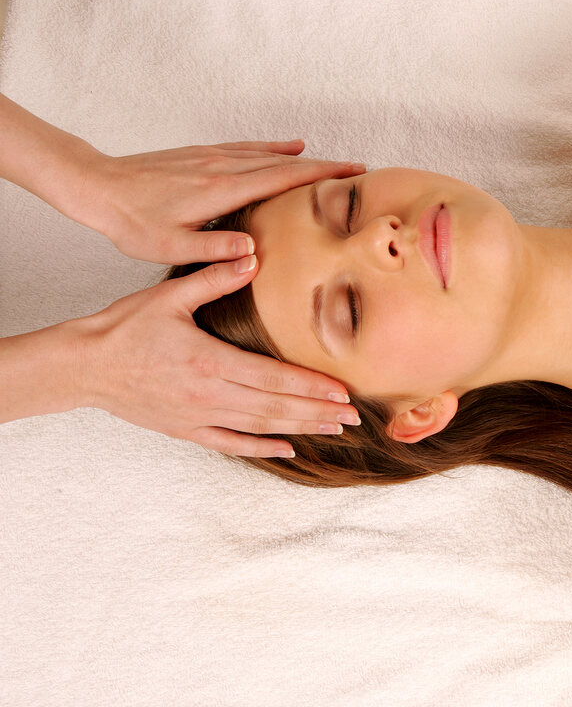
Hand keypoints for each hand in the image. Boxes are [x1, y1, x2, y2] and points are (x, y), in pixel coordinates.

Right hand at [71, 254, 360, 456]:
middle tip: (355, 415)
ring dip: (300, 429)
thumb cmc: (122, 328)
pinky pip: (229, 444)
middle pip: (275, 407)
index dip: (311, 386)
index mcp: (209, 361)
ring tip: (335, 429)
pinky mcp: (185, 429)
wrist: (81, 366)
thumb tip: (251, 257)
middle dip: (318, 411)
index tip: (343, 390)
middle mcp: (208, 394)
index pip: (273, 377)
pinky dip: (260, 448)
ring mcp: (197, 416)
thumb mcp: (167, 295)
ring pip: (259, 427)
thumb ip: (213, 277)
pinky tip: (287, 449)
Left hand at [74, 140, 364, 264]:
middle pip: (286, 162)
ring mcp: (213, 158)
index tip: (353, 174)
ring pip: (270, 153)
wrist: (96, 186)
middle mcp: (223, 168)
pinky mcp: (202, 155)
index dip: (322, 176)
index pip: (284, 179)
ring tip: (333, 162)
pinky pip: (248, 148)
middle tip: (359, 170)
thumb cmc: (131, 223)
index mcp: (222, 191)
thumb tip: (254, 253)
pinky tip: (288, 146)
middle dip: (325, 166)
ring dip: (305, 157)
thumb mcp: (170, 248)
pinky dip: (274, 147)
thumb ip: (213, 251)